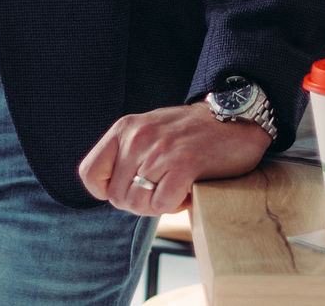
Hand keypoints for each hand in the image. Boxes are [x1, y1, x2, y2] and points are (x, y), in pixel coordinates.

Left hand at [77, 102, 273, 215]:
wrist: (235, 119)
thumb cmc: (191, 131)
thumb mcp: (149, 131)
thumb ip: (127, 153)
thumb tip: (110, 190)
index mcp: (125, 129)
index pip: (90, 174)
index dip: (106, 190)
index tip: (128, 188)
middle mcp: (138, 138)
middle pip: (116, 197)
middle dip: (138, 202)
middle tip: (161, 189)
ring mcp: (160, 151)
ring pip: (137, 204)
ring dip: (157, 205)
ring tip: (175, 186)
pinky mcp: (184, 165)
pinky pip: (161, 205)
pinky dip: (174, 205)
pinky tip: (187, 189)